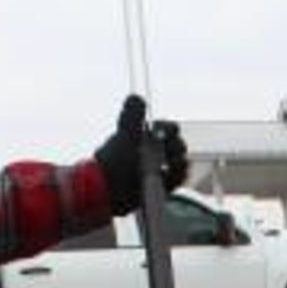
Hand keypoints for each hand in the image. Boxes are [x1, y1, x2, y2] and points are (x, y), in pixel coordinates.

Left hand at [94, 96, 188, 213]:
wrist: (106, 191)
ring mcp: (155, 170)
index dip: (168, 129)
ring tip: (173, 165)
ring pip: (179, 161)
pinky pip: (177, 179)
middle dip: (176, 146)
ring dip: (180, 161)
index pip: (165, 128)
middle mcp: (150, 152)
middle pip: (175, 144)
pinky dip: (179, 175)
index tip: (165, 132)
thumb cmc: (114, 162)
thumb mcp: (124, 135)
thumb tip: (137, 96)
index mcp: (142, 137)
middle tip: (170, 152)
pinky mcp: (159, 186)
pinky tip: (173, 174)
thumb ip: (131, 116)